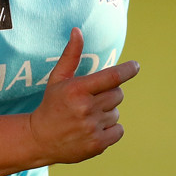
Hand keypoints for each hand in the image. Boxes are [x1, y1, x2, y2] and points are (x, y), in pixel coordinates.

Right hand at [29, 28, 138, 164]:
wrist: (40, 139)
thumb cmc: (51, 104)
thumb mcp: (57, 78)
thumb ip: (71, 54)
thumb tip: (77, 30)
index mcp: (77, 89)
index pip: (112, 76)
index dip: (128, 70)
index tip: (136, 66)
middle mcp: (86, 108)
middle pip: (117, 94)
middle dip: (109, 94)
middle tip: (92, 98)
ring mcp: (92, 128)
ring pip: (117, 113)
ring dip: (107, 112)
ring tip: (88, 116)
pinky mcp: (97, 144)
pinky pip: (119, 130)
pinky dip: (111, 128)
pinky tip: (94, 128)